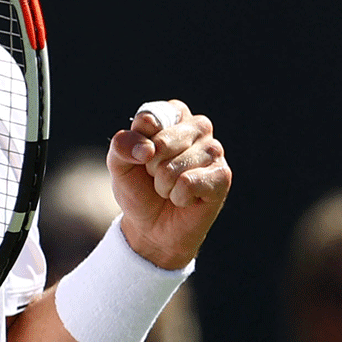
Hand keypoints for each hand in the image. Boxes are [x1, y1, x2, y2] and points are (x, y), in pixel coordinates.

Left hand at [107, 99, 230, 269]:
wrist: (152, 227)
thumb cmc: (138, 187)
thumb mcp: (118, 163)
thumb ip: (122, 146)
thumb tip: (147, 149)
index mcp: (173, 114)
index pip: (149, 118)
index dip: (137, 145)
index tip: (142, 157)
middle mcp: (198, 126)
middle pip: (162, 143)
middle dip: (151, 167)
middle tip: (157, 176)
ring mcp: (214, 150)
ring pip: (174, 166)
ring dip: (163, 185)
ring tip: (170, 188)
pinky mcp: (223, 176)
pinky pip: (188, 183)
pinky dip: (178, 197)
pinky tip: (185, 198)